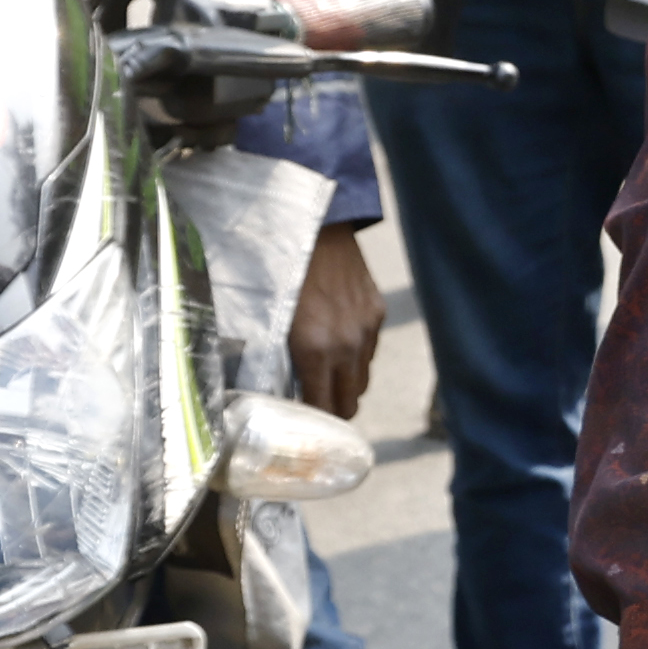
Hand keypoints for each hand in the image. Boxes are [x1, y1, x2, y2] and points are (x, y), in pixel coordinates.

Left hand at [288, 221, 382, 414]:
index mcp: (316, 350)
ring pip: (363, 378)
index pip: (326, 410)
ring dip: (346, 382)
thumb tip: (277, 390)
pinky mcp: (378, 312)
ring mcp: (366, 329)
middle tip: (316, 403)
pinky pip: (370, 350)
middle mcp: (347, 345)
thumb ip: (278, 359)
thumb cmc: (279, 272)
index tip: (304, 423)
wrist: (315, 226)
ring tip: (327, 373)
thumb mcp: (269, 321)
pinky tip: (338, 339)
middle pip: (351, 402)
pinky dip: (356, 354)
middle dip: (334, 408)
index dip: (316, 422)